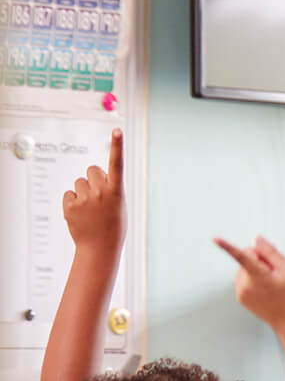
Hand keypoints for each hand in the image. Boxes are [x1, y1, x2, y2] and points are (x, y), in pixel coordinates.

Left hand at [62, 129, 124, 252]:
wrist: (100, 249)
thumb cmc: (112, 228)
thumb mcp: (118, 207)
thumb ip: (108, 188)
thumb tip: (93, 175)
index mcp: (117, 192)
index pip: (116, 164)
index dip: (117, 146)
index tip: (116, 130)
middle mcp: (101, 192)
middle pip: (92, 169)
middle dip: (93, 178)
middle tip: (97, 195)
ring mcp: (85, 198)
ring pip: (79, 182)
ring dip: (83, 191)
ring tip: (90, 209)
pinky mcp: (71, 205)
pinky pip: (69, 194)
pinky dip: (73, 202)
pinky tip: (81, 214)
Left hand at [215, 236, 284, 334]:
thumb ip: (271, 252)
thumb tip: (258, 241)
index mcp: (259, 276)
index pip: (241, 256)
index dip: (227, 246)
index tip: (216, 239)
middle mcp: (246, 285)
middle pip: (247, 257)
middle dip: (260, 260)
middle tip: (276, 273)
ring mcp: (242, 292)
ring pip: (245, 268)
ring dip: (257, 270)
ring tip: (272, 284)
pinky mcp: (241, 297)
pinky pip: (244, 279)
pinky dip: (254, 280)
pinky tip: (266, 289)